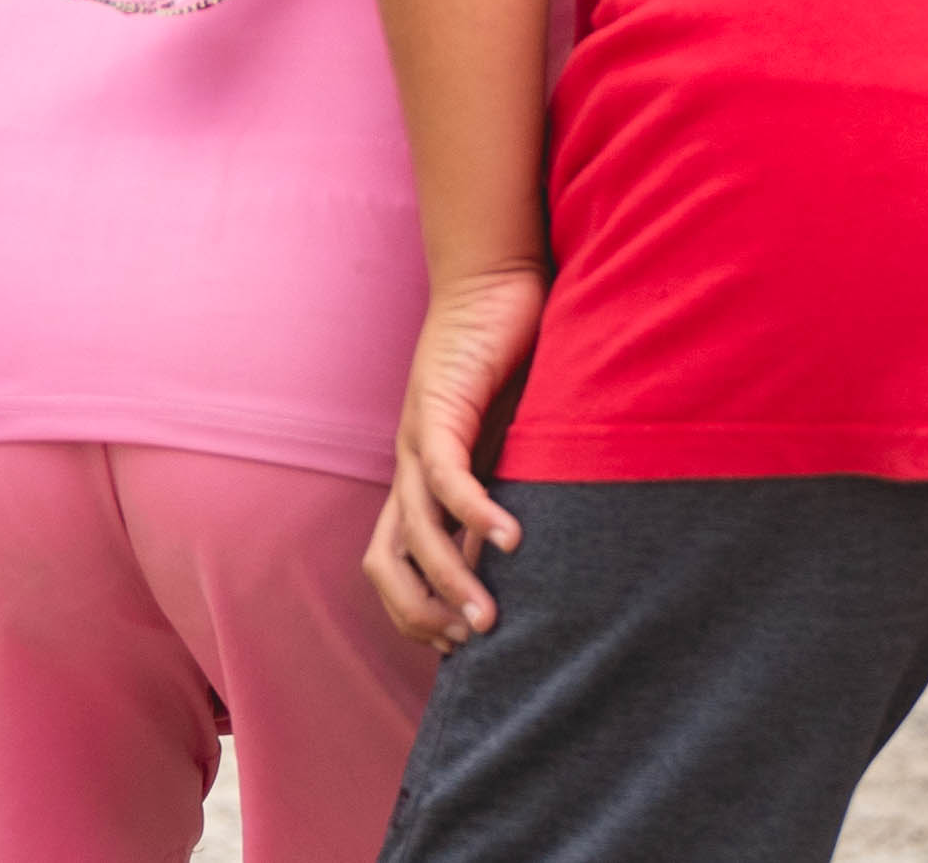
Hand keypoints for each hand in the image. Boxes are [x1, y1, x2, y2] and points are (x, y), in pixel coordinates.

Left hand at [364, 262, 546, 648]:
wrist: (498, 279)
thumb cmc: (516, 357)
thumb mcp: (520, 440)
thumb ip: (521, 487)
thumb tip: (544, 551)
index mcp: (424, 479)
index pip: (395, 566)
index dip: (418, 612)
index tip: (463, 649)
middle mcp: (411, 466)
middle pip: (383, 563)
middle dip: (419, 614)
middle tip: (467, 648)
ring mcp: (419, 437)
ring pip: (415, 531)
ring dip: (450, 580)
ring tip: (488, 619)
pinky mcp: (442, 404)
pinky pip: (448, 474)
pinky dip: (474, 513)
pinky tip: (510, 540)